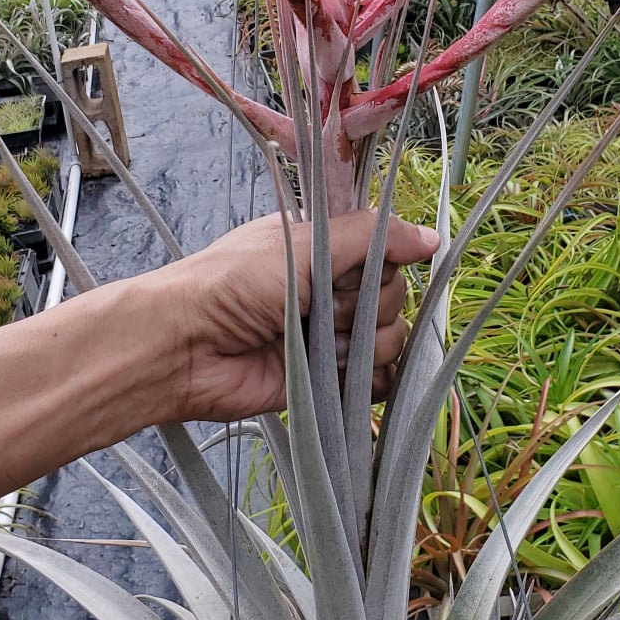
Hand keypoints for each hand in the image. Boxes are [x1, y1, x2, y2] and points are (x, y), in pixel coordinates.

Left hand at [156, 211, 440, 423]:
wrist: (186, 348)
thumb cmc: (233, 284)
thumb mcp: (304, 244)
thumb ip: (372, 237)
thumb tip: (434, 238)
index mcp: (325, 250)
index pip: (388, 252)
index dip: (379, 263)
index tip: (348, 267)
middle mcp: (332, 291)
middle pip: (395, 297)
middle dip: (363, 305)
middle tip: (315, 306)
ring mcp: (332, 337)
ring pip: (391, 340)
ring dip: (359, 343)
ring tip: (314, 342)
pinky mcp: (328, 382)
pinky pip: (379, 383)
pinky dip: (370, 382)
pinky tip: (338, 373)